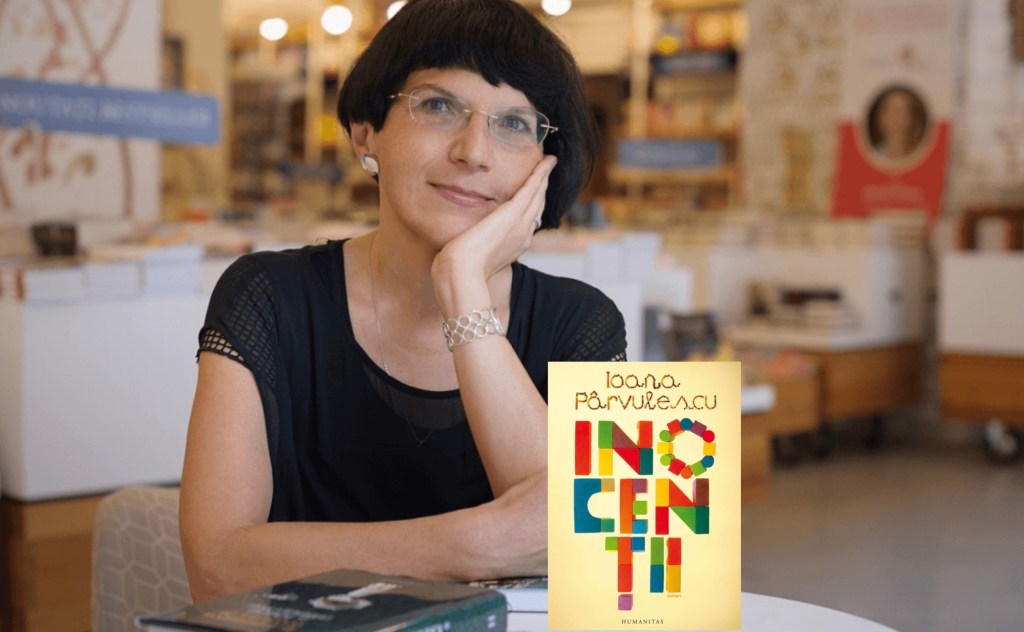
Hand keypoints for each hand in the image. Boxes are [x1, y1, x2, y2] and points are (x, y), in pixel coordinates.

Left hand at [431, 155, 556, 291]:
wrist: (462, 272)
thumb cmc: (460, 268)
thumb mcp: (471, 255)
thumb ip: (476, 245)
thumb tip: (468, 240)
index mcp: (513, 246)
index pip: (527, 221)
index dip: (532, 206)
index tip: (533, 194)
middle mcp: (522, 236)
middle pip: (537, 207)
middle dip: (542, 189)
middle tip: (546, 172)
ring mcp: (521, 225)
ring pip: (538, 196)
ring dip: (544, 178)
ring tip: (548, 163)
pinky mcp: (514, 214)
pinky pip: (533, 188)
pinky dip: (541, 173)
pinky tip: (547, 161)